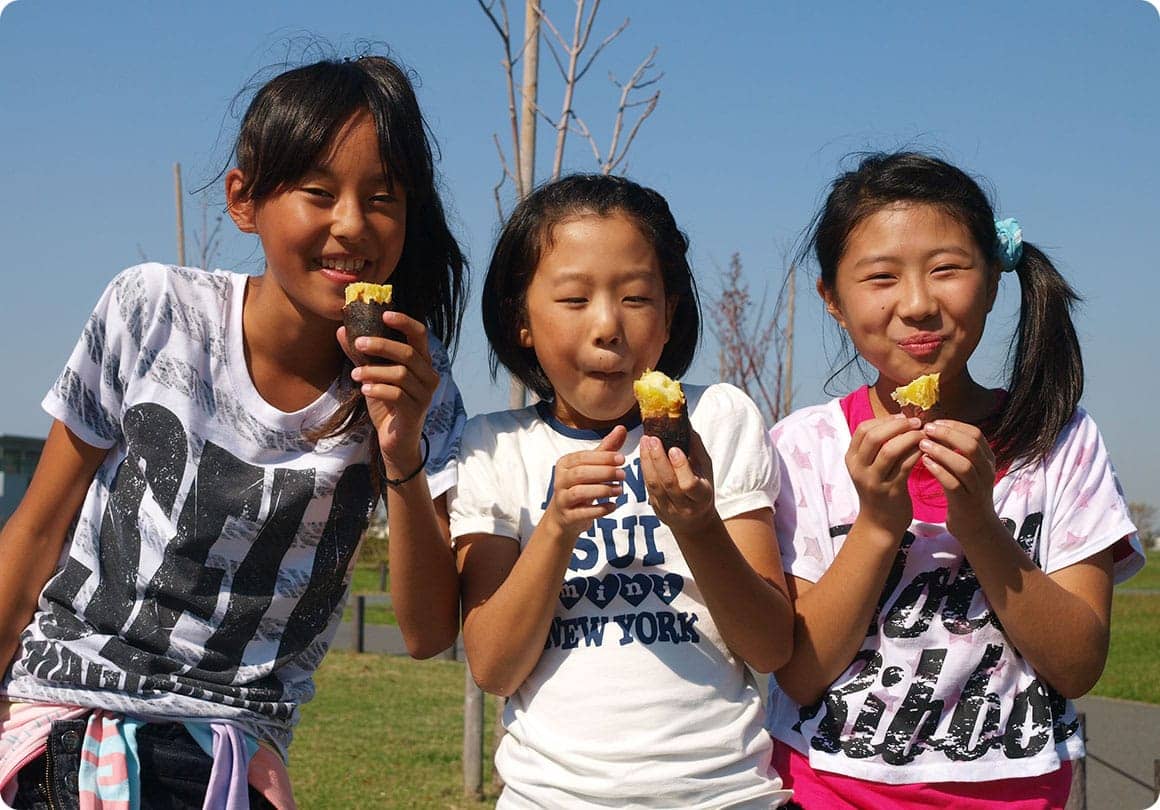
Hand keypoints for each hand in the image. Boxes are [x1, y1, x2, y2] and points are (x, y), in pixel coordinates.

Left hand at [338, 310, 439, 476]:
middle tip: (358, 343)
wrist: (395, 441)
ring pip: (400, 374)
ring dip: (374, 371)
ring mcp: (425, 394)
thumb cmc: (387, 404)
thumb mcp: (372, 376)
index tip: (384, 315)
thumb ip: (361, 355)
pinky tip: (364, 389)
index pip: (420, 335)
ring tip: (355, 374)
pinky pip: (397, 394)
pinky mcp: (416, 411)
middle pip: (408, 352)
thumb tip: (342, 331)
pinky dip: (377, 389)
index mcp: (421, 362)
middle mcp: (429, 375)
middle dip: (381, 345)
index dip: (405, 322)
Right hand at [541, 426, 627, 540]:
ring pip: (580, 492)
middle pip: (581, 473)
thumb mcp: (591, 466)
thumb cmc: (580, 486)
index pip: (583, 457)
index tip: (622, 458)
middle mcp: (561, 479)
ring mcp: (562, 498)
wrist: (563, 516)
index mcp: (565, 463)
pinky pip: (583, 512)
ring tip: (619, 490)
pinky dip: (599, 509)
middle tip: (623, 474)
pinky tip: (613, 506)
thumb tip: (621, 428)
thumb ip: (606, 449)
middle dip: (604, 473)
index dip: (603, 457)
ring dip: (602, 490)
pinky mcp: (568, 515)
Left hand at [639, 431, 716, 534]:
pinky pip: (647, 486)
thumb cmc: (702, 488)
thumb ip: (696, 449)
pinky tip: (643, 452)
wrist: (695, 520)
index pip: (689, 484)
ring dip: (647, 461)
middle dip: (658, 459)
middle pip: (668, 483)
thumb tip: (685, 423)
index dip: (681, 467)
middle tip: (652, 439)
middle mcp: (684, 506)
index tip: (673, 448)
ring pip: (653, 484)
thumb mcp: (706, 470)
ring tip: (645, 441)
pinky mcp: (655, 507)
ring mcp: (668, 508)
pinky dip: (645, 468)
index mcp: (701, 496)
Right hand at [846, 414, 924, 536]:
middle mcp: (859, 468)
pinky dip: (917, 453)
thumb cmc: (879, 490)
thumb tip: (902, 419)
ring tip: (924, 434)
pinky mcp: (891, 491)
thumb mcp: (870, 467)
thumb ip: (878, 446)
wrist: (880, 523)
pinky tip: (926, 450)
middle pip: (875, 437)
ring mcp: (873, 481)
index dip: (884, 419)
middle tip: (917, 423)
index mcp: (851, 459)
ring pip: (890, 450)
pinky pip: (905, 465)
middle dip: (898, 425)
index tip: (903, 417)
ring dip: (910, 438)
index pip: (863, 429)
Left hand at [919, 420, 1003, 541]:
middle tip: (926, 430)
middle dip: (947, 434)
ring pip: (964, 465)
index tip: (934, 422)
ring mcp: (978, 488)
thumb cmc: (966, 494)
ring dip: (941, 452)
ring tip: (922, 445)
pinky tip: (925, 463)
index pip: (975, 434)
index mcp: (987, 460)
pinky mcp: (966, 503)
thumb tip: (935, 429)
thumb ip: (957, 451)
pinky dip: (939, 471)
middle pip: (971, 445)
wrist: (977, 528)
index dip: (954, 425)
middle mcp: (986, 472)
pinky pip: (953, 484)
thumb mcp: (967, 470)